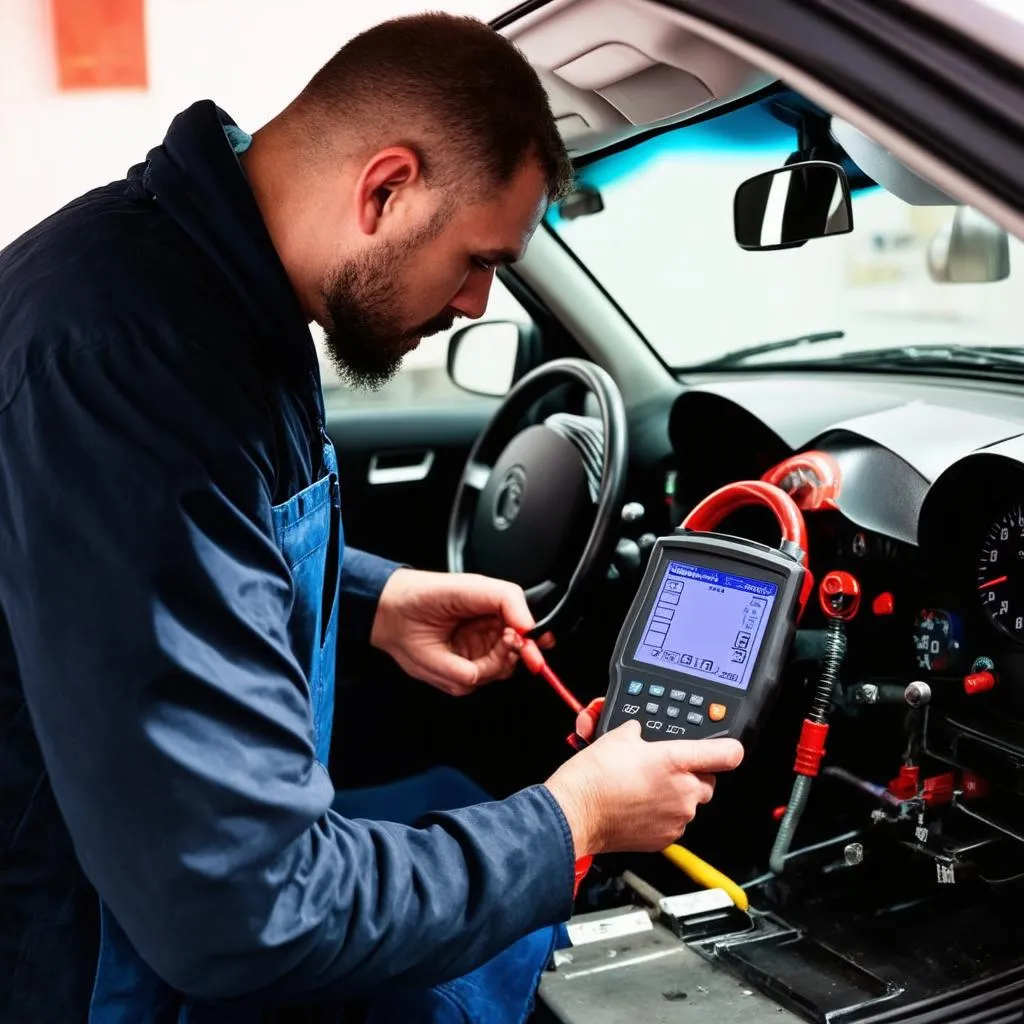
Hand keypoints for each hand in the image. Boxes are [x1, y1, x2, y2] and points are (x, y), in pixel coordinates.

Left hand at [370, 568, 552, 695]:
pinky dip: (462, 672)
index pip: (529, 631)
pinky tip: (450, 655)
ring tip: (472, 640)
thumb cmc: (429, 593)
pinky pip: (471, 683)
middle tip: (507, 640)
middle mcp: (490, 639)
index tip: (537, 641)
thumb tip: (530, 626)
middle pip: (519, 657)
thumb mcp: (475, 587)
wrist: (391, 611)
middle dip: (514, 652)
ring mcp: (475, 659)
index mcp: (498, 615)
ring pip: (498, 674)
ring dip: (488, 662)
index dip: (537, 639)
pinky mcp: (457, 677)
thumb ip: (507, 600)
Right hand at [544, 721, 743, 856]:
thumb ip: (640, 731)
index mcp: (677, 760)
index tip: (727, 748)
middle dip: (690, 773)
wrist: (576, 812)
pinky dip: (662, 814)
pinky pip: (675, 822)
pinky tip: (640, 805)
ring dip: (675, 794)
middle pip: (708, 780)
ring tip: (646, 787)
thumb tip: (642, 732)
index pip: (728, 754)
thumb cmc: (594, 777)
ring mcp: (676, 818)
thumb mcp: (617, 735)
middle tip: (664, 768)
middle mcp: (683, 791)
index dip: (729, 748)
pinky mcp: (666, 839)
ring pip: (690, 802)